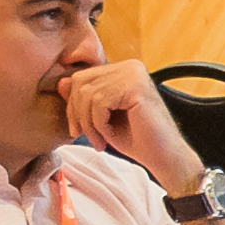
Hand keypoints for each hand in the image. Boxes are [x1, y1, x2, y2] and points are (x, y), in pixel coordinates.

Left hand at [58, 61, 208, 194]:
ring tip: (99, 141)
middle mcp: (130, 66)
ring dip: (88, 123)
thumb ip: (84, 99)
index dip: (73, 105)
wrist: (164, 157)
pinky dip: (98, 124)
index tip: (78, 130)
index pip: (81, 78)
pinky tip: (108, 137)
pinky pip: (99, 103)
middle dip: (77, 113)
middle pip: (80, 83)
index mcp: (124, 69)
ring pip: (87, 94)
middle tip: (85, 137)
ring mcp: (134, 74)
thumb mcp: (102, 117)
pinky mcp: (136, 87)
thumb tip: (61, 82)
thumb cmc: (136, 138)